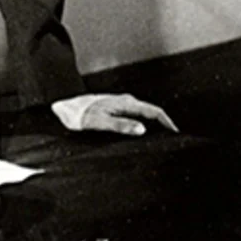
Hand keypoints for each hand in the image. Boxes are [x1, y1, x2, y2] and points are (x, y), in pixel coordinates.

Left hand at [52, 93, 177, 135]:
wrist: (65, 107)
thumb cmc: (81, 114)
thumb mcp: (101, 122)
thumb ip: (122, 125)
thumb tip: (142, 130)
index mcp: (126, 103)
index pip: (154, 111)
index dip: (167, 122)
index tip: (175, 133)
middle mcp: (126, 101)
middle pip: (151, 112)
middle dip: (163, 123)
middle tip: (170, 138)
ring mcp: (121, 104)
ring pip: (143, 114)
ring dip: (153, 124)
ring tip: (158, 138)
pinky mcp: (115, 108)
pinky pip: (134, 115)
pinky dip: (142, 123)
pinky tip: (138, 133)